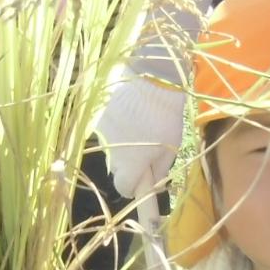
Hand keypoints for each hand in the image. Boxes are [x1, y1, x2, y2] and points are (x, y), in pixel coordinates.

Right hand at [98, 66, 187, 198]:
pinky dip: (118, 131)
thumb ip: (159, 171)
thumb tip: (154, 185)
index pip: (124, 188)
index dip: (134, 188)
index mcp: (130, 164)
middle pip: (117, 170)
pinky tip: (131, 117)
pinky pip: (108, 133)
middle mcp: (112, 153)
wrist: (150, 82)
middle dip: (129, 167)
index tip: (143, 182)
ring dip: (123, 147)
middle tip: (145, 153)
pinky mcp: (99, 118)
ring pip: (112, 150)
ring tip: (139, 129)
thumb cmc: (166, 118)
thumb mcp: (170, 148)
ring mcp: (103, 135)